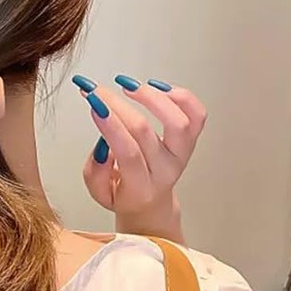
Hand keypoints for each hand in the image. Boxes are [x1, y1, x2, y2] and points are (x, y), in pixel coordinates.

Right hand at [72, 74, 206, 243]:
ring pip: (178, 120)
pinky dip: (180, 96)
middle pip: (144, 130)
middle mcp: (166, 170)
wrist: (151, 203)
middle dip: (116, 105)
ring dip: (152, 97)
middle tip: (98, 91)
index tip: (94, 103)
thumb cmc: (125, 194)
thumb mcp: (99, 193)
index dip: (110, 125)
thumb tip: (102, 143)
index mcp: (142, 187)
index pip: (128, 152)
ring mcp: (182, 154)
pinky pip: (196, 115)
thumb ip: (95, 171)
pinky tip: (156, 88)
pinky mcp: (191, 141)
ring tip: (129, 86)